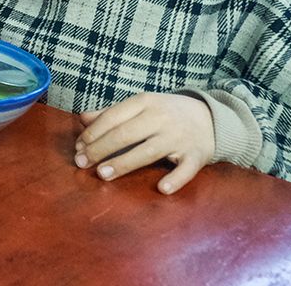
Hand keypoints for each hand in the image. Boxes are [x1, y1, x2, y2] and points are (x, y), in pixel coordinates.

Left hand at [75, 92, 215, 193]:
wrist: (212, 118)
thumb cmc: (167, 113)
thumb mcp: (141, 105)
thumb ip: (112, 113)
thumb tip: (82, 119)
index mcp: (145, 102)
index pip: (113, 117)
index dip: (93, 133)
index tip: (78, 147)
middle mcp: (161, 118)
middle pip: (125, 134)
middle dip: (100, 149)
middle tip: (81, 163)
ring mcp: (179, 137)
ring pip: (148, 151)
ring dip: (123, 163)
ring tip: (102, 174)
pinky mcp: (197, 155)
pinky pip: (186, 169)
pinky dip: (175, 179)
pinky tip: (162, 189)